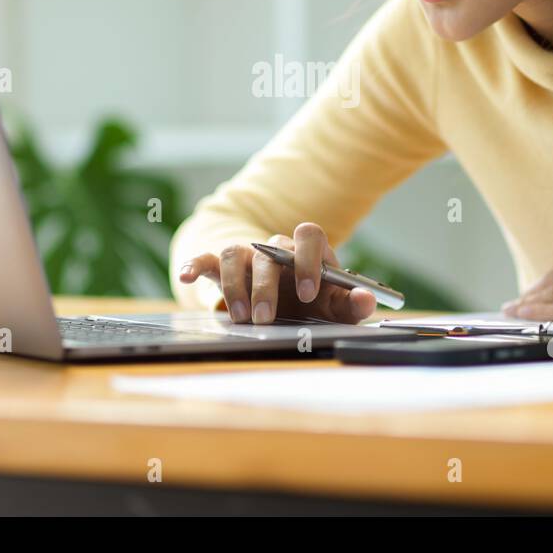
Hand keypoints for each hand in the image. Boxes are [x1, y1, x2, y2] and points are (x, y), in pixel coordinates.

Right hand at [176, 222, 375, 324]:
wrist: (280, 299)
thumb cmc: (311, 303)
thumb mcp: (334, 307)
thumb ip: (352, 304)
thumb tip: (367, 300)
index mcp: (306, 250)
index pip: (308, 235)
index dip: (308, 260)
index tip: (308, 292)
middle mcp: (275, 247)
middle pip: (270, 250)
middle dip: (267, 286)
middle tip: (267, 318)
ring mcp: (247, 255)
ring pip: (235, 252)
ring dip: (235, 285)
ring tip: (240, 317)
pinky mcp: (221, 267)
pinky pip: (205, 259)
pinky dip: (194, 265)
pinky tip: (184, 276)